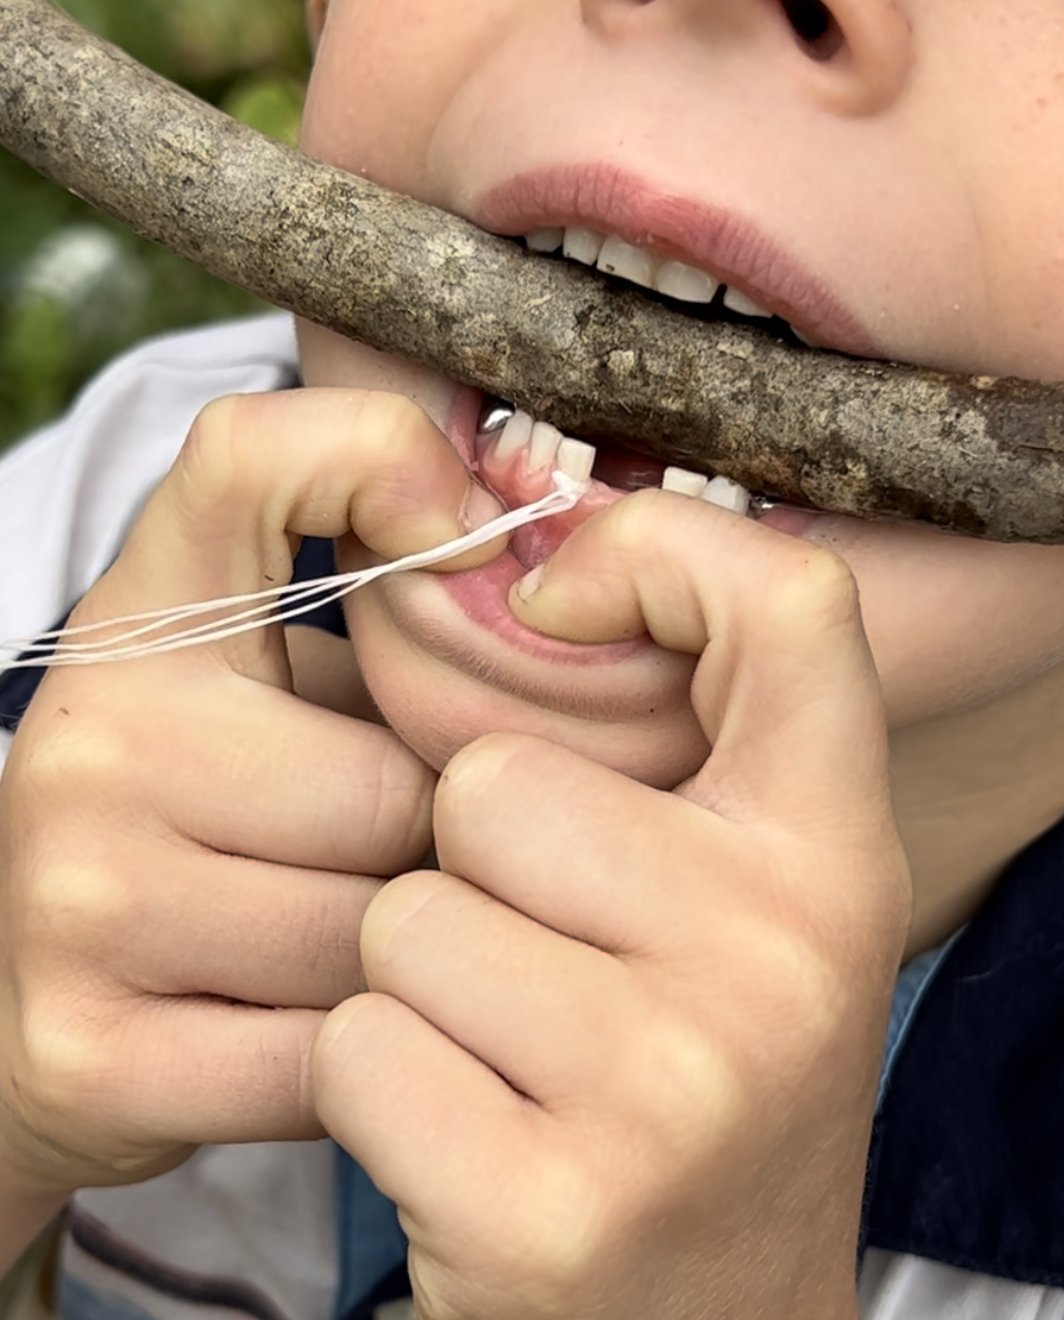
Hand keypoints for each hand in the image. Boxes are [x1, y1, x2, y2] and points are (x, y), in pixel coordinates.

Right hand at [0, 389, 504, 1200]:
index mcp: (140, 625)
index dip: (380, 466)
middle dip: (440, 839)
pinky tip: (333, 1024)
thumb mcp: (266, 687)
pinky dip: (374, 1050)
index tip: (461, 543)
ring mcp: (77, 899)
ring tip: (368, 939)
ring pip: (381, 931)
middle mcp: (91, 741)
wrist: (38, 1004)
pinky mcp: (91, 1050)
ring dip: (417, 953)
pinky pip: (338, 1055)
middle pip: (397, 786)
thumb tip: (523, 563)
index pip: (251, 458)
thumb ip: (383, 613)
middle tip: (408, 854)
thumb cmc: (208, 825)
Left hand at [312, 490, 911, 1319]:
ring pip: (403, 920)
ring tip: (512, 1061)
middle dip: (473, 870)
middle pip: (490, 783)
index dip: (653, 558)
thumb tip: (535, 578)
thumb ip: (681, 741)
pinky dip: (379, 1088)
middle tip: (549, 969)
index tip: (559, 602)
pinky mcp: (550, 1209)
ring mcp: (671, 1089)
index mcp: (832, 857)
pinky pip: (359, 1046)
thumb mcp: (747, 902)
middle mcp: (782, 958)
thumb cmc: (699, 1074)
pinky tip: (472, 1141)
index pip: (787, 607)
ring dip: (419, 987)